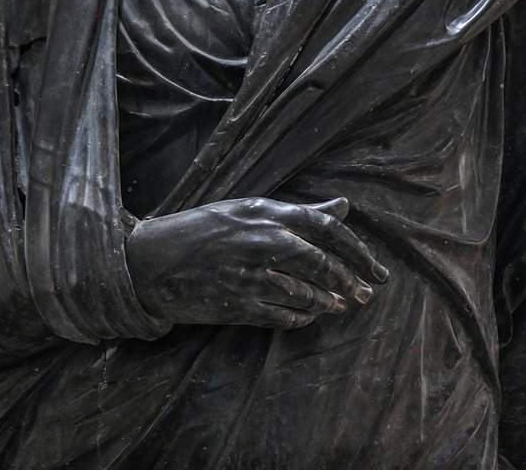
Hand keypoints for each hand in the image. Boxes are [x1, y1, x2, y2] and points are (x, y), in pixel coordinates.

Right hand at [126, 196, 389, 329]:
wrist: (150, 261)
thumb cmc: (200, 230)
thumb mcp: (247, 210)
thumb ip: (297, 212)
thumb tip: (344, 207)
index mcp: (265, 213)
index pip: (326, 228)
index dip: (357, 250)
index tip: (374, 267)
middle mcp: (260, 241)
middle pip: (322, 264)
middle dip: (350, 280)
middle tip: (366, 293)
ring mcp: (249, 275)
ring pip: (305, 293)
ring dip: (327, 302)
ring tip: (338, 305)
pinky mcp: (238, 305)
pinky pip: (282, 316)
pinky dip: (301, 318)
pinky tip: (308, 316)